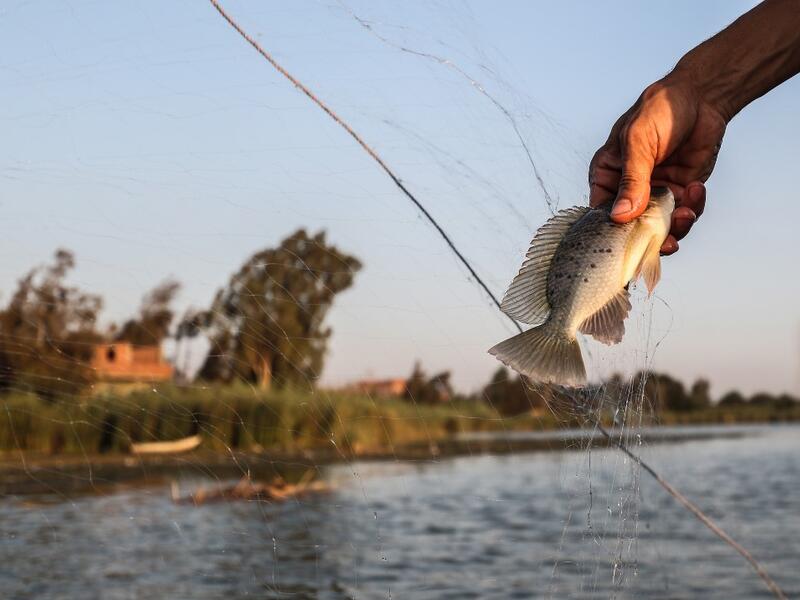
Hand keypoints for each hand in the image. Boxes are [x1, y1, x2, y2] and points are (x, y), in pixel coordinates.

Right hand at [588, 76, 726, 254]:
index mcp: (607, 176)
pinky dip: (694, 208)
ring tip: (687, 212)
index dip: (614, 230)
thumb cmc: (659, 109)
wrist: (701, 96)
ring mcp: (656, 192)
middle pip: (633, 226)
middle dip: (651, 235)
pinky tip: (698, 189)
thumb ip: (632, 180)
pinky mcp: (681, 192)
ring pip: (661, 226)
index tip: (629, 241)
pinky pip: (686, 213)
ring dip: (677, 225)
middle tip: (667, 240)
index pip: (602, 212)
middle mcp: (629, 189)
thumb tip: (621, 215)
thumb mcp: (638, 142)